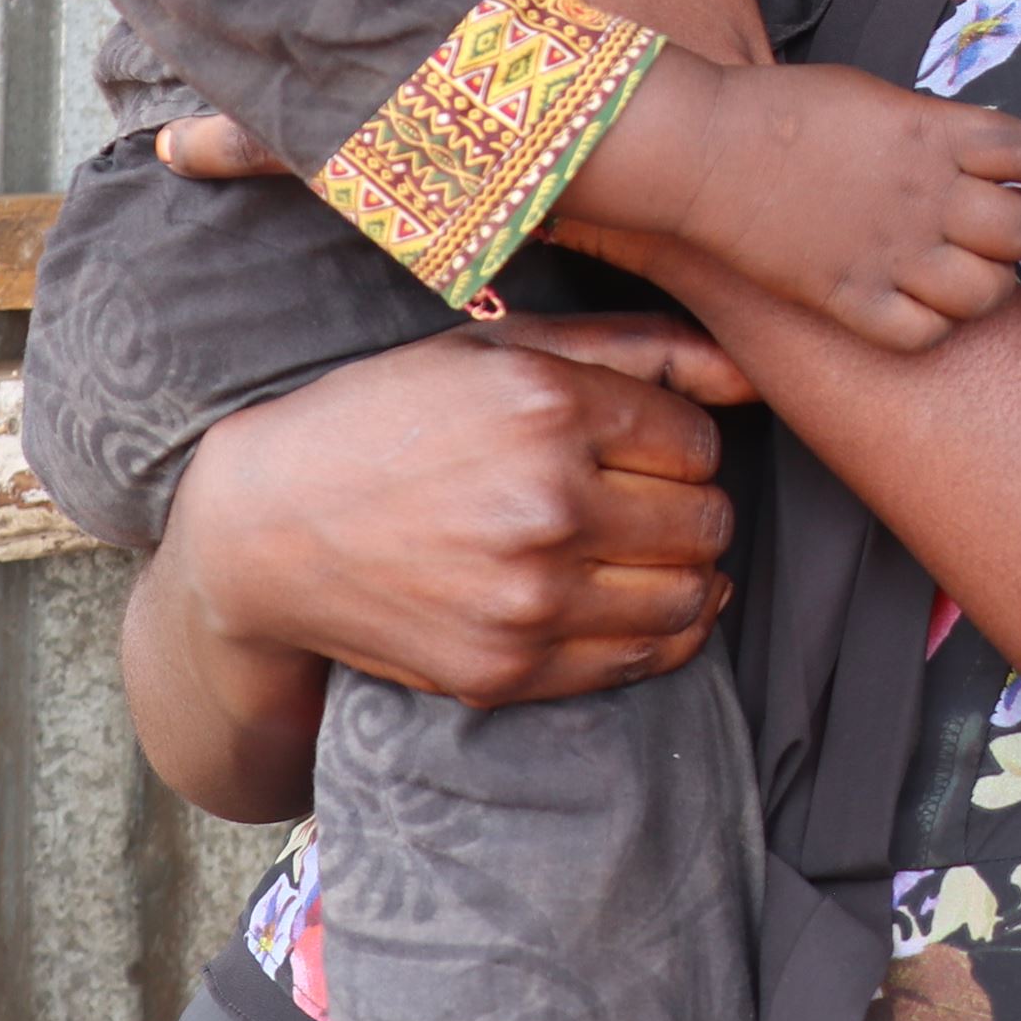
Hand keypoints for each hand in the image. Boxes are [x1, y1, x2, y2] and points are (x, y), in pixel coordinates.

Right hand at [165, 322, 742, 712]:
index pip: (697, 444)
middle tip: (646, 500)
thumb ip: (639, 350)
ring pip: (689, 596)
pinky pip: (641, 659)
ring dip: (687, 574)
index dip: (679, 444)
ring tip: (645, 552)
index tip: (640, 447)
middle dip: (689, 508)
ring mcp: (528, 598)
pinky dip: (661, 634)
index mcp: (548, 407)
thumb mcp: (500, 351)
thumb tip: (754, 372)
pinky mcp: (506, 670)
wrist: (266, 528)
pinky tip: (629, 601)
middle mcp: (546, 504)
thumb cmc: (390, 417)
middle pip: (704, 521)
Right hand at [569, 56, 1020, 351]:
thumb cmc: (782, 108)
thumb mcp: (875, 95)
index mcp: (940, 134)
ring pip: (989, 291)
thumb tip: (967, 150)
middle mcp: (932, 196)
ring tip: (970, 272)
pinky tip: (924, 306)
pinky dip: (936, 325)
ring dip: (990, 282)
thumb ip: (931, 128)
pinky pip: (925, 333)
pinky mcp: (854, 299)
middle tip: (1008, 228)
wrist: (705, 149)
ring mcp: (895, 254)